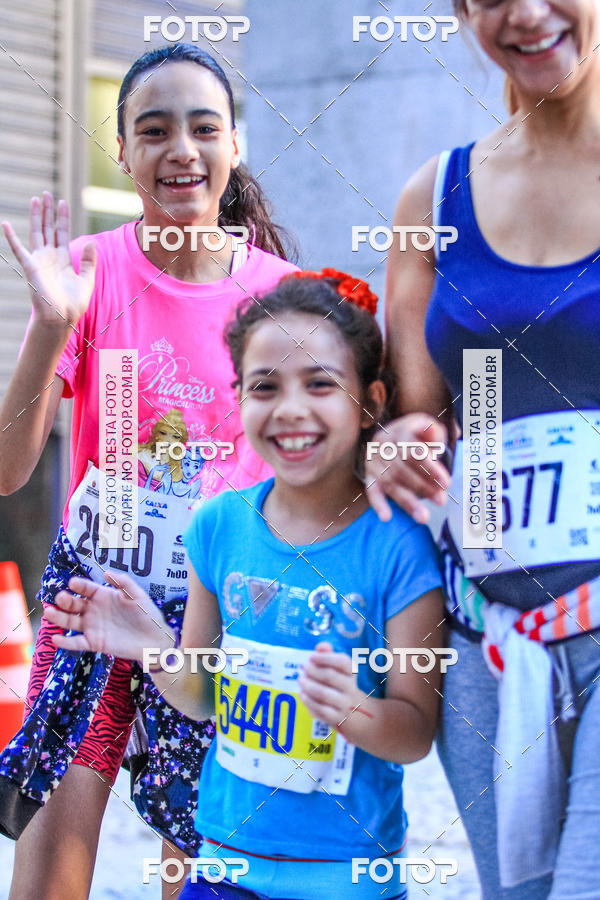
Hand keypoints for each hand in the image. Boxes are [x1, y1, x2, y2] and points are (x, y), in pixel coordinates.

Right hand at [2, 192, 95, 328]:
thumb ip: (89, 262)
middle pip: (47, 229)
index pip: (61, 233)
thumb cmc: (73, 304)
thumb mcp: (87, 280)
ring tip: (36, 199)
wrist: (62, 318)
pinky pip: (19, 249)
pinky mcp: (31, 267)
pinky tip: (5, 224)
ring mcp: (39, 261)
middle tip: (47, 194)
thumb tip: (93, 243)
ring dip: (35, 216)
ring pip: (36, 233)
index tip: (63, 203)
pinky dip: (11, 237)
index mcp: (62, 260)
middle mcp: (49, 257)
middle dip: (48, 212)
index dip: (61, 218)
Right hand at [44, 572, 173, 660]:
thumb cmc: (147, 614)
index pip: (87, 588)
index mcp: (103, 596)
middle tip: (60, 597)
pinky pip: (77, 642)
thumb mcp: (138, 595)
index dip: (79, 585)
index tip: (73, 583)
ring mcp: (92, 626)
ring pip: (71, 622)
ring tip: (49, 613)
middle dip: (65, 600)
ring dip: (59, 618)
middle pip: (74, 604)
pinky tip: (56, 639)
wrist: (154, 639)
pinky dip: (65, 642)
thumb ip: (124, 583)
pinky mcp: (94, 643)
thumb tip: (107, 572)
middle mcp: (94, 610)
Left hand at [298, 642, 365, 731]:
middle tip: (303, 667)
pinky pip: (321, 710)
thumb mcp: (337, 668)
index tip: (311, 656)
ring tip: (300, 679)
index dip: (325, 658)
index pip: (343, 662)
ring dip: (308, 685)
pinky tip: (302, 694)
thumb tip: (321, 646)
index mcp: (352, 673)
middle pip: (330, 677)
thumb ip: (328, 654)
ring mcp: (344, 705)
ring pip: (324, 694)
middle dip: (313, 670)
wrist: (355, 712)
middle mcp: (350, 688)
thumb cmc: (340, 683)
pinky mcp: (336, 718)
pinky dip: (309, 701)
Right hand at [365, 413, 450, 523]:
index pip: (414, 451)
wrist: (397, 436)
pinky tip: (387, 517)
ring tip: (424, 517)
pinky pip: (372, 491)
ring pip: (390, 483)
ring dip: (408, 502)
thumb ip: (433, 434)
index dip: (430, 468)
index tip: (446, 483)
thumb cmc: (419, 436)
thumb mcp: (429, 428)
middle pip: (401, 469)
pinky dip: (378, 504)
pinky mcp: (369, 475)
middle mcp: (382, 444)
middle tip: (441, 501)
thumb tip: (433, 440)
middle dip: (423, 487)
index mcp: (398, 431)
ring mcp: (373, 461)